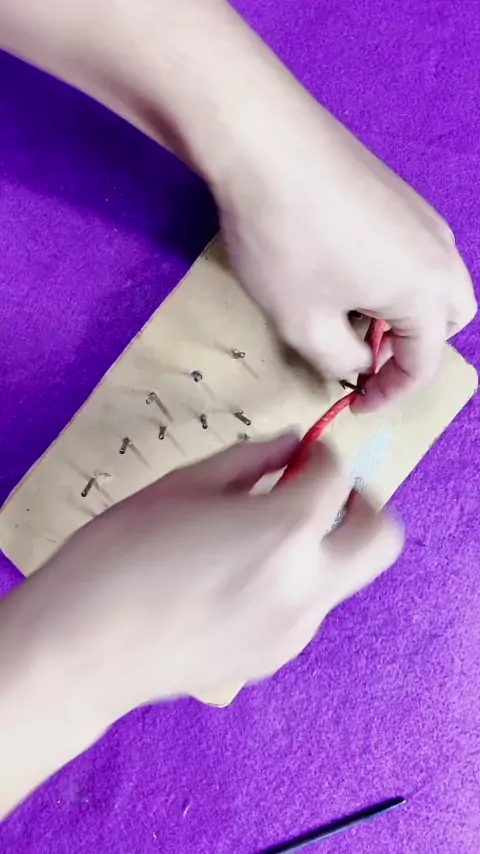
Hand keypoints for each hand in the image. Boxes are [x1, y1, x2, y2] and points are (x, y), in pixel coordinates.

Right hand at [37, 435, 401, 716]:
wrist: (84, 647)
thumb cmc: (121, 552)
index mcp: (286, 530)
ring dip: (324, 545)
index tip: (303, 452)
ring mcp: (296, 628)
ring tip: (264, 538)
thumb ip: (251, 460)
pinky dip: (294, 582)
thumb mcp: (184, 486)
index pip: (336, 479)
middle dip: (361, 504)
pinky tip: (239, 580)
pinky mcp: (275, 657)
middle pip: (380, 538)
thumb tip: (292, 445)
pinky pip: (306, 607)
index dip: (323, 455)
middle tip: (319, 491)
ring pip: (344, 576)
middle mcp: (308, 583)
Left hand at [216, 83, 475, 410]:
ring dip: (403, 313)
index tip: (353, 405)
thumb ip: (340, 360)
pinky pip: (414, 251)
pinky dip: (393, 278)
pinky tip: (343, 272)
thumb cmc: (285, 243)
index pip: (423, 363)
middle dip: (413, 349)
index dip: (389, 394)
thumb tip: (361, 360)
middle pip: (446, 320)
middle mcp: (440, 251)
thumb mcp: (303, 323)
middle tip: (364, 357)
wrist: (263, 140)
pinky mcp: (398, 192)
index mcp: (427, 291)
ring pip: (433, 283)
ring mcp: (422, 215)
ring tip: (349, 317)